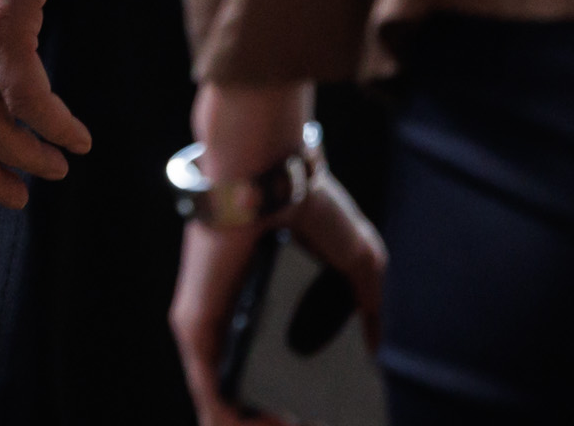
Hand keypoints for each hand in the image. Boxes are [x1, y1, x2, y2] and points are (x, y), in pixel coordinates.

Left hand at [169, 81, 387, 425]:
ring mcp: (211, 326)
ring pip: (224, 401)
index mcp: (267, 306)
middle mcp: (234, 319)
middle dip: (282, 417)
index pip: (279, 368)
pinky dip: (235, 423)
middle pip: (251, 390)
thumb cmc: (311, 205)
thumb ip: (373, 308)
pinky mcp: (194, 327)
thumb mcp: (359, 262)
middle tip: (316, 425)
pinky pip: (208, 392)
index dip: (304, 399)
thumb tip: (380, 355)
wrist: (268, 172)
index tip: (333, 415)